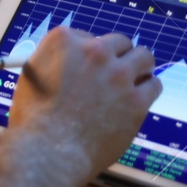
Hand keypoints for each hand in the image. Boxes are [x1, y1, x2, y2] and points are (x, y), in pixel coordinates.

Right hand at [6, 27, 160, 181]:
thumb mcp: (32, 76)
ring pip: (144, 57)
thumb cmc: (34, 120)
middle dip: (117, 56)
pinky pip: (154, 85)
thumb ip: (53, 63)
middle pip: (119, 42)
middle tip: (115, 71)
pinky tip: (140, 97)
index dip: (88, 53)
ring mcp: (118, 75)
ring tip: (135, 79)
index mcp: (64, 41)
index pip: (86, 36)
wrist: (49, 150)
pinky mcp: (136, 100)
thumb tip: (69, 64)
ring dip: (139, 67)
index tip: (90, 65)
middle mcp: (94, 52)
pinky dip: (148, 89)